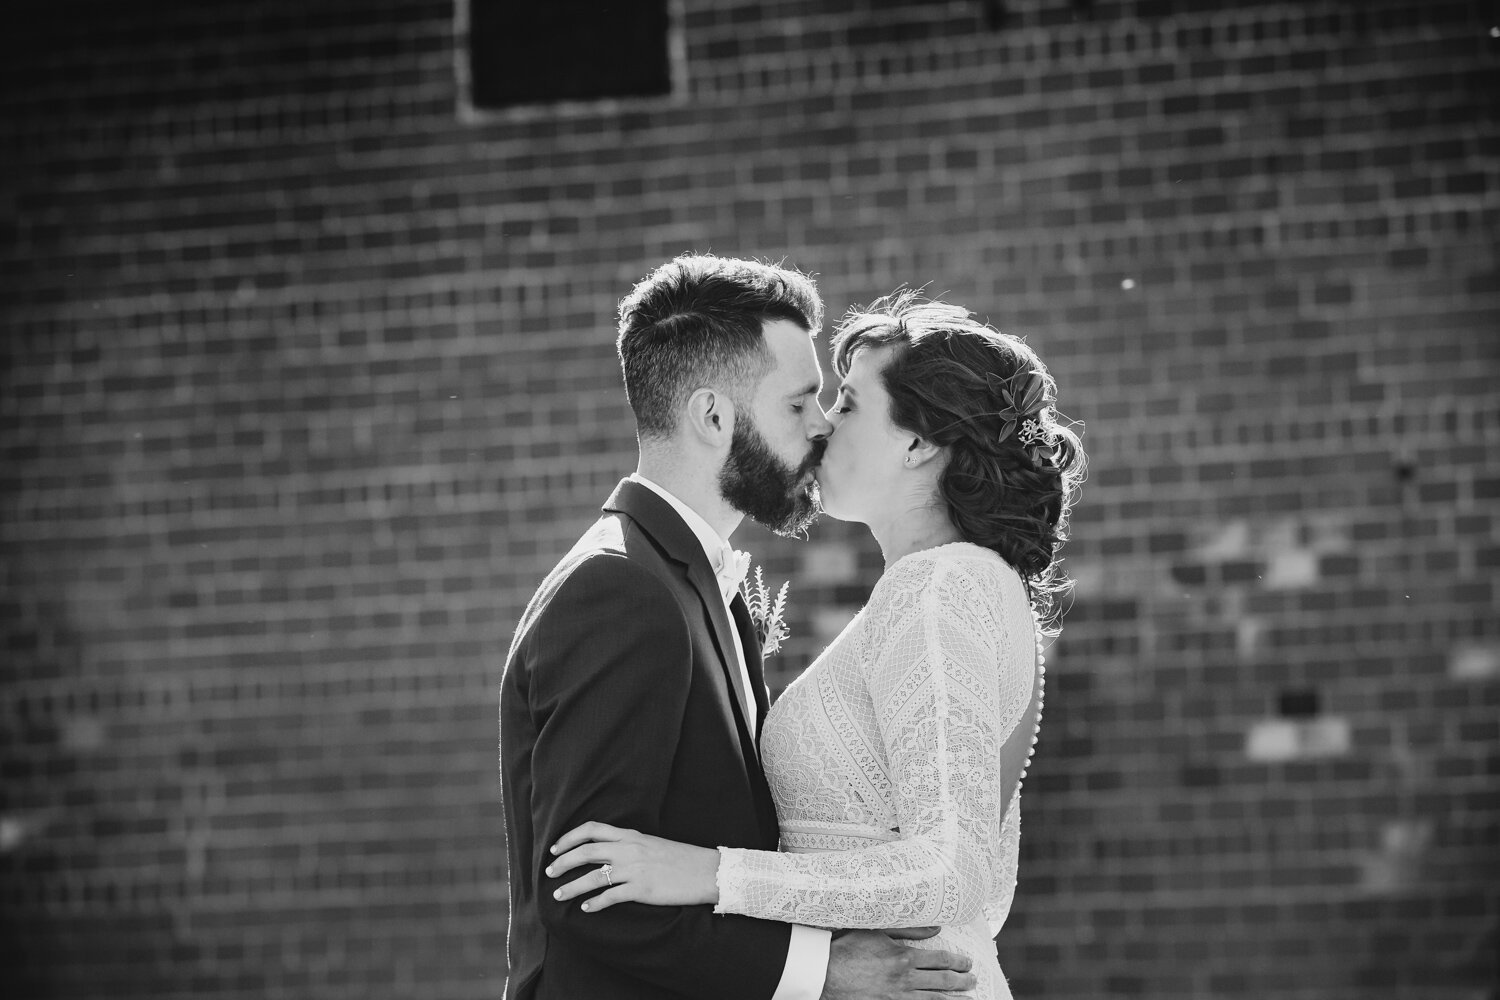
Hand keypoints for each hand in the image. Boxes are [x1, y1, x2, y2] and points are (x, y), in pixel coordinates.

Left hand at [546, 821, 719, 911]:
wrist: (706, 870)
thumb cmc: (680, 858)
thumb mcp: (651, 843)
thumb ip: (629, 845)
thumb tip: (607, 852)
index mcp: (631, 835)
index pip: (591, 829)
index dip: (569, 838)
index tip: (554, 849)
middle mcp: (629, 849)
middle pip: (585, 852)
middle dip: (562, 862)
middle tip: (549, 873)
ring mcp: (635, 870)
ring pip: (593, 876)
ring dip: (571, 887)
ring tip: (558, 895)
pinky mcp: (642, 890)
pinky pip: (611, 897)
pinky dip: (594, 904)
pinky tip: (585, 909)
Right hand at [820, 929, 975, 999]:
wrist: (824, 972)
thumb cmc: (847, 947)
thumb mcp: (877, 930)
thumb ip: (908, 929)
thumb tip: (937, 928)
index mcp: (904, 957)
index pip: (941, 960)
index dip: (959, 962)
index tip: (968, 963)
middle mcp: (905, 979)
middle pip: (943, 982)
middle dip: (962, 982)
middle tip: (973, 981)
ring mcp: (898, 997)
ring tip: (969, 999)